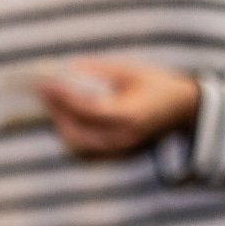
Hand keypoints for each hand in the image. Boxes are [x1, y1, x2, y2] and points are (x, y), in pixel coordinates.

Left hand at [39, 59, 198, 158]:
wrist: (181, 110)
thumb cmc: (157, 85)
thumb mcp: (131, 70)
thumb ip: (99, 70)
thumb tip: (67, 69)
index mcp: (130, 115)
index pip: (88, 109)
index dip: (63, 97)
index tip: (45, 83)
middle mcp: (123, 138)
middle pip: (77, 132)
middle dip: (56, 111)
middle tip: (44, 91)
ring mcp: (118, 150)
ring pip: (77, 145)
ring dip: (60, 124)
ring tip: (52, 102)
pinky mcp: (115, 156)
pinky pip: (84, 151)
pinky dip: (70, 134)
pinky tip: (64, 117)